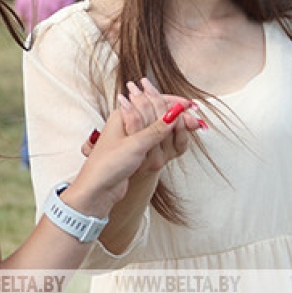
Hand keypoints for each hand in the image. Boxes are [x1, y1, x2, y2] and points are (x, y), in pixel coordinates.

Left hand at [65, 79, 202, 217]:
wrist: (96, 190)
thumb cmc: (108, 165)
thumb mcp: (135, 145)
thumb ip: (156, 129)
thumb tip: (175, 114)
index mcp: (123, 114)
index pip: (153, 101)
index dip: (173, 103)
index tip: (190, 106)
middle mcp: (127, 123)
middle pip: (157, 113)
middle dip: (176, 115)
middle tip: (195, 120)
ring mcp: (131, 138)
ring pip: (157, 127)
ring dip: (173, 127)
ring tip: (190, 126)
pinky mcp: (135, 152)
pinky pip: (154, 141)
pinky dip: (166, 139)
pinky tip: (175, 139)